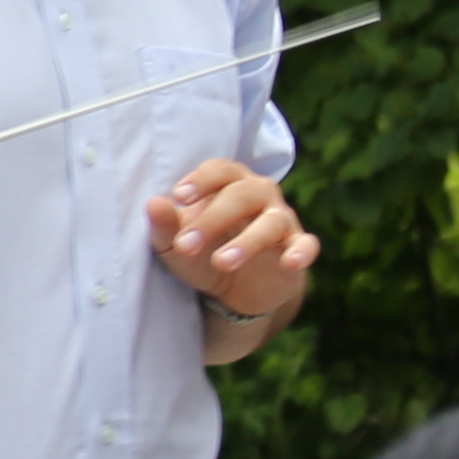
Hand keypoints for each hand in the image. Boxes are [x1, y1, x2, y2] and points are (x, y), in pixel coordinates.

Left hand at [148, 158, 315, 334]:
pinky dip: (301, 252)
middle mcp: (259, 193)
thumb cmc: (203, 251)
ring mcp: (281, 219)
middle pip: (241, 196)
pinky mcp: (297, 247)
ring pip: (271, 222)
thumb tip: (153, 204)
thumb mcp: (176, 245)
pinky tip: (290, 262)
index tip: (179, 196)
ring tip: (223, 262)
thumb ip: (165, 226)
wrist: (236, 288)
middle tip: (186, 246)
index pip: (219, 170)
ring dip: (247, 242)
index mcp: (228, 183)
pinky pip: (305, 245)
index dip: (201, 180)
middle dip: (212, 220)